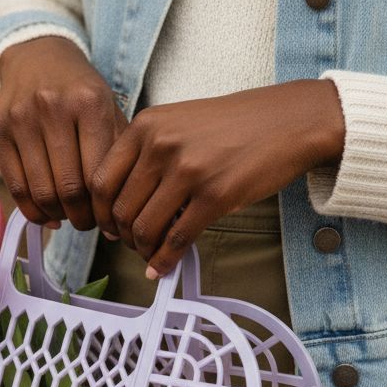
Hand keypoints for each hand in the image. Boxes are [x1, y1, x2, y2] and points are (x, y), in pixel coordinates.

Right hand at [0, 36, 127, 229]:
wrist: (38, 56)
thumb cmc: (82, 94)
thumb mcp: (109, 112)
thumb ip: (118, 158)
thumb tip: (116, 218)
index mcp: (90, 102)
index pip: (98, 174)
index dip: (104, 207)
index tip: (108, 217)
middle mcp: (53, 106)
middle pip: (68, 188)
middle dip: (81, 217)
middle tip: (87, 222)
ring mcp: (20, 117)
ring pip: (40, 191)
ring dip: (57, 216)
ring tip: (68, 216)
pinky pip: (14, 186)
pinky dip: (31, 210)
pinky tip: (45, 213)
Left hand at [90, 79, 345, 276]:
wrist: (287, 120)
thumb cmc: (233, 125)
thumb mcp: (177, 124)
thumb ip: (145, 156)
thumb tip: (118, 209)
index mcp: (145, 126)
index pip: (100, 181)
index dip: (99, 213)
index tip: (108, 226)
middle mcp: (161, 146)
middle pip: (119, 209)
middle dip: (123, 236)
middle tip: (133, 245)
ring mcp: (188, 170)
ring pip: (145, 227)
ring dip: (143, 250)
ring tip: (150, 254)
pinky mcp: (215, 195)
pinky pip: (177, 237)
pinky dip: (166, 259)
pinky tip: (164, 265)